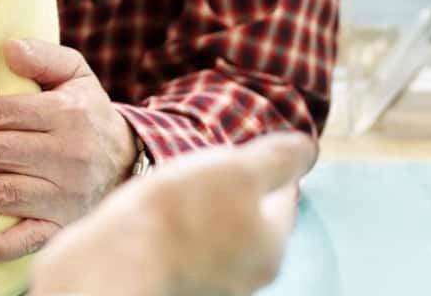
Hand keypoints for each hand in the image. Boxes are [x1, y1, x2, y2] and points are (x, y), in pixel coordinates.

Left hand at [0, 39, 138, 260]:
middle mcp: (67, 156)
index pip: (3, 115)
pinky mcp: (67, 223)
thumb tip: (7, 48)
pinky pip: (35, 237)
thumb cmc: (88, 112)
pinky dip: (6, 246)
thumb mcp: (75, 74)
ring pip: (6, 193)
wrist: (130, 159)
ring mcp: (67, 194)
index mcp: (65, 115)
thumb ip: (43, 56)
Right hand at [27, 132, 314, 295]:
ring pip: (224, 235)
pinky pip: (194, 247)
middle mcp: (252, 272)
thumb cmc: (183, 210)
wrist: (120, 258)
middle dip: (241, 191)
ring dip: (212, 210)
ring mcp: (217, 283)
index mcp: (273, 244)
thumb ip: (278, 158)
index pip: (285, 195)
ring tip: (187, 184)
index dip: (270, 165)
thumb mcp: (238, 169)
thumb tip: (309, 147)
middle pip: (255, 219)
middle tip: (217, 164)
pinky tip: (166, 214)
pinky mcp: (182, 283)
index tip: (251, 147)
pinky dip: (188, 229)